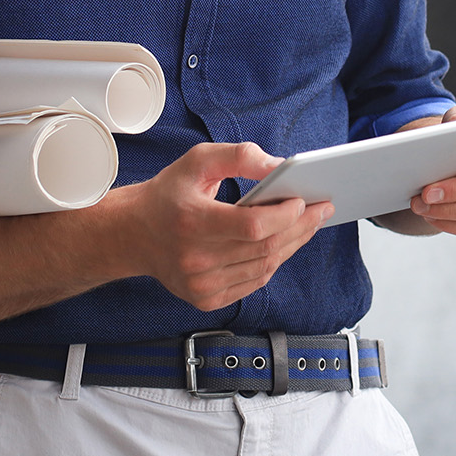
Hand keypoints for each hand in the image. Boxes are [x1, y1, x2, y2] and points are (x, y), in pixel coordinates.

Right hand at [113, 141, 332, 311]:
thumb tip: (279, 166)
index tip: (304, 199)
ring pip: (264, 268)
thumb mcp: (198, 160)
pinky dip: (274, 263)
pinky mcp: (206, 299)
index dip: (284, 215)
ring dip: (293, 245)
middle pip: (265, 248)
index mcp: (191, 222)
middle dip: (301, 227)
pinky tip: (284, 244)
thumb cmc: (169, 194)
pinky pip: (254, 282)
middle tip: (322, 209)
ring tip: (309, 224)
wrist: (133, 234)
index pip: (252, 226)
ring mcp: (200, 284)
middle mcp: (195, 259)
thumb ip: (240, 157)